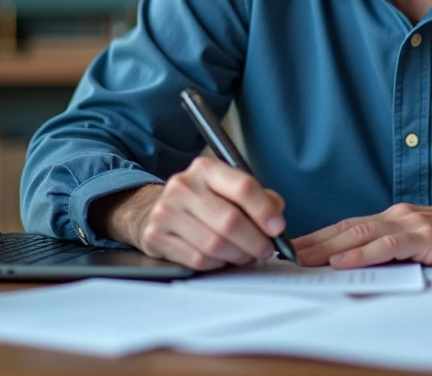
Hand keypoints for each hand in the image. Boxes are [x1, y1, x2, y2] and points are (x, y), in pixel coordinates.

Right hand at [91, 157, 286, 270]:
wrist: (154, 209)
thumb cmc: (201, 200)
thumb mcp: (227, 188)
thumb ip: (258, 197)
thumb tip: (276, 217)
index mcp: (206, 168)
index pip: (243, 187)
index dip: (265, 210)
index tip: (278, 227)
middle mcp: (183, 186)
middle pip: (230, 221)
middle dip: (255, 241)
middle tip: (266, 249)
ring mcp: (166, 212)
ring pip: (215, 244)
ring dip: (238, 255)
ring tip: (246, 255)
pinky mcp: (156, 237)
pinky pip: (199, 259)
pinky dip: (217, 263)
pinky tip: (222, 257)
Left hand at [293, 196, 431, 268]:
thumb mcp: (423, 244)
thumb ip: (397, 250)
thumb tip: (364, 266)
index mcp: (395, 219)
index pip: (349, 227)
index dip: (320, 238)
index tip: (294, 250)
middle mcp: (398, 217)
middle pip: (347, 228)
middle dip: (314, 242)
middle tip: (285, 255)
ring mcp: (412, 224)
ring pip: (361, 234)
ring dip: (329, 247)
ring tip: (304, 259)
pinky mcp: (428, 236)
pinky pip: (389, 246)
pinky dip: (363, 253)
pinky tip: (344, 260)